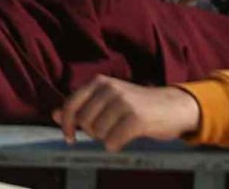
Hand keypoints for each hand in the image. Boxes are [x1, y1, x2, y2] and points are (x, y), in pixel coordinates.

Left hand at [56, 79, 199, 150]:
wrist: (174, 106)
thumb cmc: (138, 105)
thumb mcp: (108, 100)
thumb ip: (82, 107)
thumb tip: (53, 114)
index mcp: (99, 82)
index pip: (71, 103)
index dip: (66, 123)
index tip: (69, 137)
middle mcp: (109, 88)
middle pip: (84, 122)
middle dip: (93, 132)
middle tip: (109, 130)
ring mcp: (123, 102)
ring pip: (98, 133)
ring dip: (107, 138)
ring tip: (121, 131)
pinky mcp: (136, 118)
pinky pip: (112, 141)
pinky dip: (115, 145)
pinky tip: (124, 140)